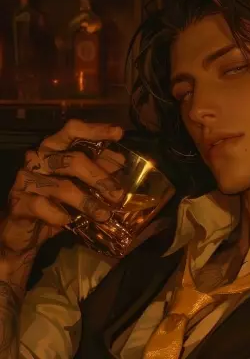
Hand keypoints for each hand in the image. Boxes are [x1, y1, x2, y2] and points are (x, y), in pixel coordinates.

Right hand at [1, 119, 123, 256]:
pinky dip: (59, 215)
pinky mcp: (19, 202)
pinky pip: (43, 206)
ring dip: (87, 202)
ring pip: (62, 187)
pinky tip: (68, 220)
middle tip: (118, 194)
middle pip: (74, 160)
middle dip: (100, 177)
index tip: (118, 133)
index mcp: (55, 147)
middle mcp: (39, 158)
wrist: (25, 229)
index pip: (73, 130)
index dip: (96, 130)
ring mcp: (27, 179)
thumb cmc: (56, 200)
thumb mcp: (79, 183)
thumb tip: (120, 160)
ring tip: (104, 214)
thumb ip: (98, 169)